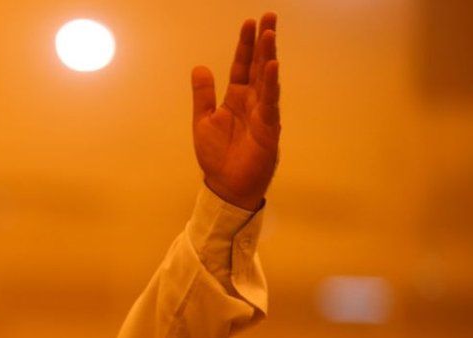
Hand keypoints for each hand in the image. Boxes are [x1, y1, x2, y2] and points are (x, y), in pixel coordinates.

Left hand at [191, 12, 280, 210]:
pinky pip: (270, 103)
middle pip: (259, 66)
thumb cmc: (217, 155)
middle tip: (269, 18)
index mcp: (236, 98)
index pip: (242, 66)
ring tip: (270, 34)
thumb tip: (199, 67)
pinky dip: (271, 85)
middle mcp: (252, 102)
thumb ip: (203, 94)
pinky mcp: (268, 129)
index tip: (250, 23)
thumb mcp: (203, 120)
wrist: (225, 185)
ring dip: (269, 57)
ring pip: (267, 80)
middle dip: (264, 42)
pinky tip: (273, 67)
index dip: (245, 46)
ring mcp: (262, 113)